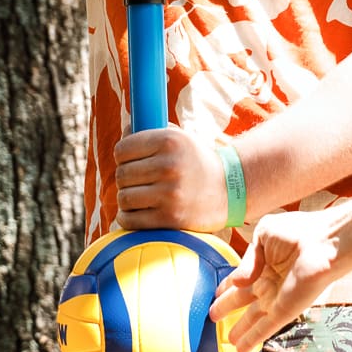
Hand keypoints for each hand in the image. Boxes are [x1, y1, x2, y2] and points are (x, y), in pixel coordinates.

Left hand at [113, 125, 231, 230]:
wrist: (229, 191)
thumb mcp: (180, 138)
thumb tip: (125, 131)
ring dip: (127, 199)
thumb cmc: (196, 162)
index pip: (122, 150)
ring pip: (124, 198)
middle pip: (121, 175)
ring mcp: (170, 194)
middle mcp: (169, 166)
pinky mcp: (170, 219)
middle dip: (126, 179)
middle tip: (137, 181)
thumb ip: (150, 132)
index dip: (123, 156)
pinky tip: (139, 212)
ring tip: (140, 197)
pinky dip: (128, 218)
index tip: (130, 161)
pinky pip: (130, 220)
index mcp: (170, 141)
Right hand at [211, 210, 345, 351]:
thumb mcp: (264, 234)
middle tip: (213, 317)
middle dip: (228, 309)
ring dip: (241, 330)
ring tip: (228, 340)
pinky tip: (241, 349)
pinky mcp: (284, 311)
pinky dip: (252, 339)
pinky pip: (265, 328)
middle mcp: (270, 282)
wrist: (324, 243)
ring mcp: (277, 298)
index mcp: (264, 263)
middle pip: (244, 300)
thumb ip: (247, 259)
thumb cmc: (298, 232)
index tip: (215, 294)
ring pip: (254, 318)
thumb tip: (236, 282)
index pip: (241, 278)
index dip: (227, 286)